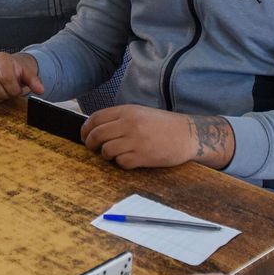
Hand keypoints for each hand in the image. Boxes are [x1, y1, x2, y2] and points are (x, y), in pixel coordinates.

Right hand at [0, 52, 43, 103]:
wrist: (4, 67)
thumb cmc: (15, 71)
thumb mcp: (27, 74)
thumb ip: (34, 81)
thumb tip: (41, 90)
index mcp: (1, 58)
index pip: (6, 78)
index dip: (13, 89)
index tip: (17, 91)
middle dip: (3, 95)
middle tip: (8, 95)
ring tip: (1, 95)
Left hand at [81, 106, 235, 169]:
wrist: (188, 135)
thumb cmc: (163, 125)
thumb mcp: (140, 113)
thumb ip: (120, 118)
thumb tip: (96, 129)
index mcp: (127, 111)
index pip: (96, 118)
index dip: (86, 129)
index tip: (85, 137)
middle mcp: (129, 124)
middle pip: (97, 135)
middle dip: (91, 144)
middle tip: (93, 149)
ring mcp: (136, 141)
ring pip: (107, 150)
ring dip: (106, 155)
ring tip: (114, 155)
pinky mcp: (143, 156)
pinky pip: (121, 162)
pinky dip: (121, 163)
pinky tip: (129, 160)